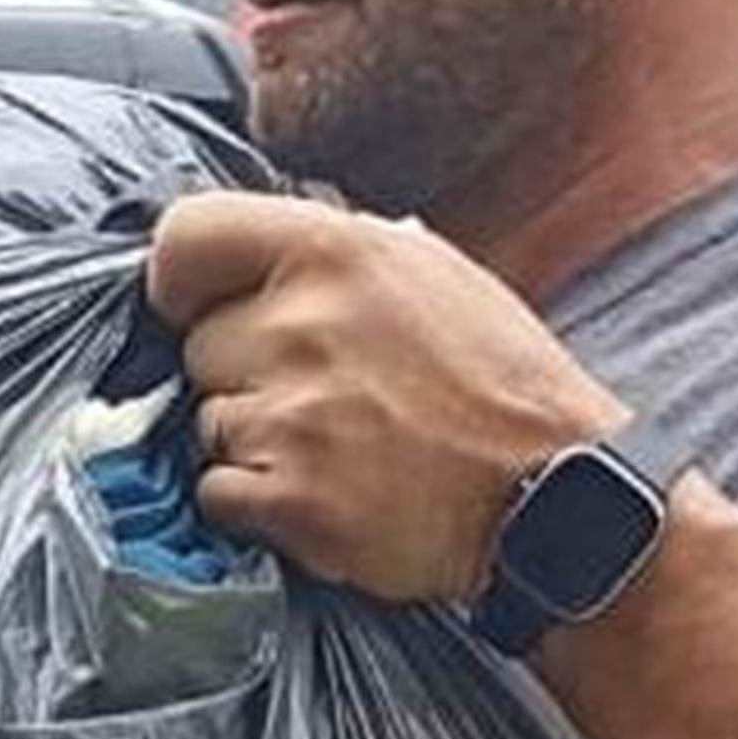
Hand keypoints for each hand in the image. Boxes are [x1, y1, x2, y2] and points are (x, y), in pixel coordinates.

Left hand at [146, 194, 627, 609]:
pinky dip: (256, 502)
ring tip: (338, 446)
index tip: (197, 306)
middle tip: (323, 395)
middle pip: (197, 347)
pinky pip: (217, 493)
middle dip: (241, 372)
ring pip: (208, 424)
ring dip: (254, 441)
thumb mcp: (430, 270)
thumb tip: (253, 257)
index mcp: (334, 252)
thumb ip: (332, 257)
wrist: (556, 494)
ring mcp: (290, 416)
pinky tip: (326, 492)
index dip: (180, 279)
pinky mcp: (289, 499)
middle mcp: (302, 325)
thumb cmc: (500, 382)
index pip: (185, 236)